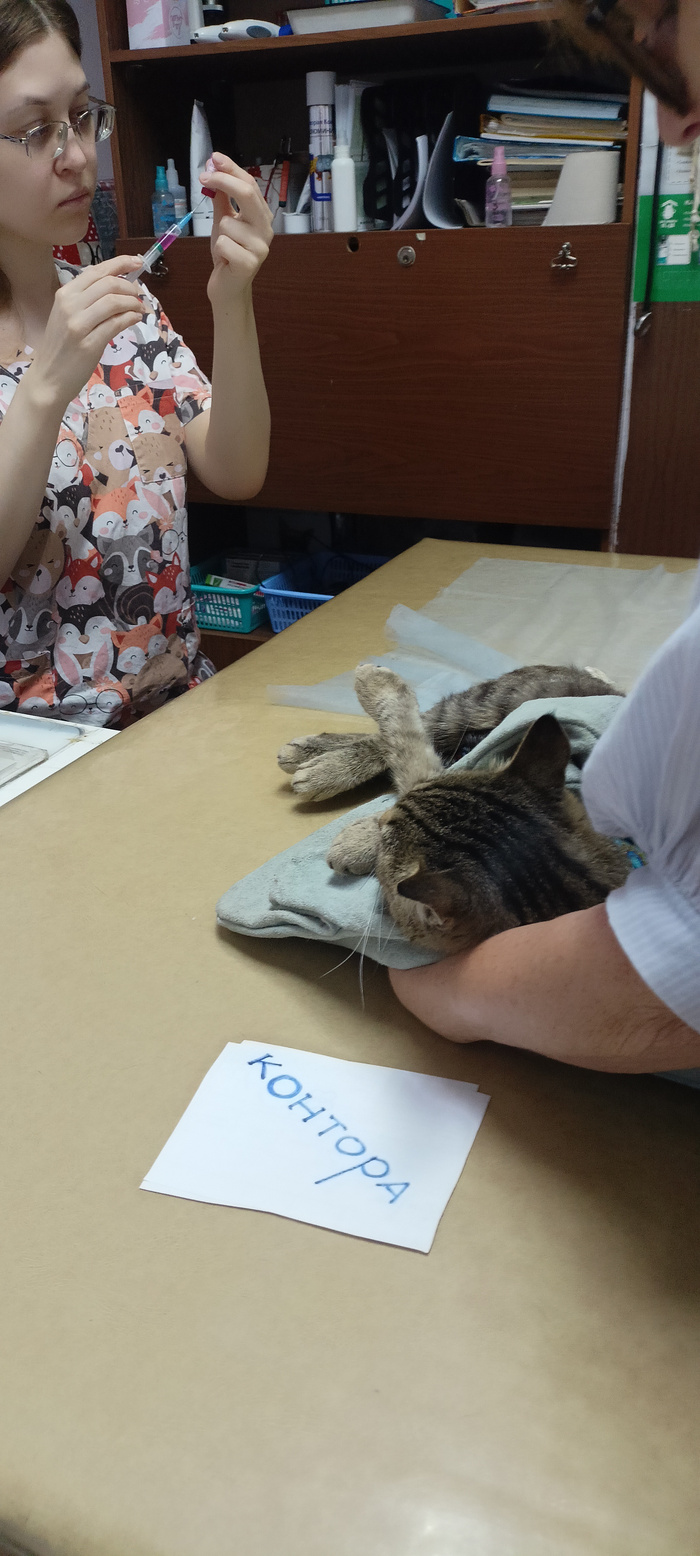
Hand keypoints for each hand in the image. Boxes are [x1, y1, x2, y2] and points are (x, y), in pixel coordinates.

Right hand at [31, 255, 145, 412]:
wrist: (48, 378)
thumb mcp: (67, 316)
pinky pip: (116, 324)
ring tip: (139, 309)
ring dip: (133, 303)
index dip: (120, 264)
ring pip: (114, 302)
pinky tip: (135, 319)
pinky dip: (130, 318)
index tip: (137, 262)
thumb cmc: (61, 347)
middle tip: (139, 296)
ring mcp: (78, 325)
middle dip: (130, 287)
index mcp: (65, 294)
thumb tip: (119, 286)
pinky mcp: (89, 344)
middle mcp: (70, 305)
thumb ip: (88, 300)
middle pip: (109, 284)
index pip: (97, 270)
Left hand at [200, 153, 273, 310]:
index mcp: (261, 216)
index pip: (249, 184)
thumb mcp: (223, 220)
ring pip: (228, 222)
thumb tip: (214, 171)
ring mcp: (260, 247)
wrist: (228, 286)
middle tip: (204, 177)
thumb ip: (221, 197)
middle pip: (248, 194)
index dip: (231, 169)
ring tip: (224, 247)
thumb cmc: (227, 253)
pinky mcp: (249, 263)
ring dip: (219, 233)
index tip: (214, 159)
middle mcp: (265, 229)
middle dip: (224, 181)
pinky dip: (218, 250)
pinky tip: (225, 260)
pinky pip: (223, 243)